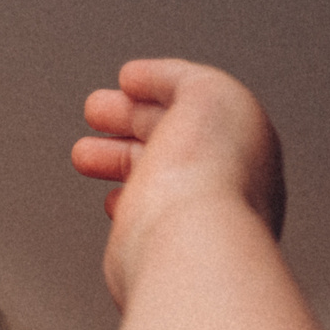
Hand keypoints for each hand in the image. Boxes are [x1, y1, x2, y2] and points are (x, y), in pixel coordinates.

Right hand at [71, 58, 284, 306]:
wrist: (187, 249)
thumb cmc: (206, 178)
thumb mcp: (205, 94)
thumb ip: (178, 79)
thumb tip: (147, 82)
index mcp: (244, 139)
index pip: (196, 104)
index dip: (157, 86)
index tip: (125, 82)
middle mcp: (225, 180)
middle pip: (172, 138)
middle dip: (129, 119)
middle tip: (96, 111)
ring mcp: (195, 217)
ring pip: (154, 177)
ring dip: (117, 159)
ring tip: (85, 154)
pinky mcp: (162, 250)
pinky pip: (147, 219)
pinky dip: (128, 203)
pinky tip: (114, 201)